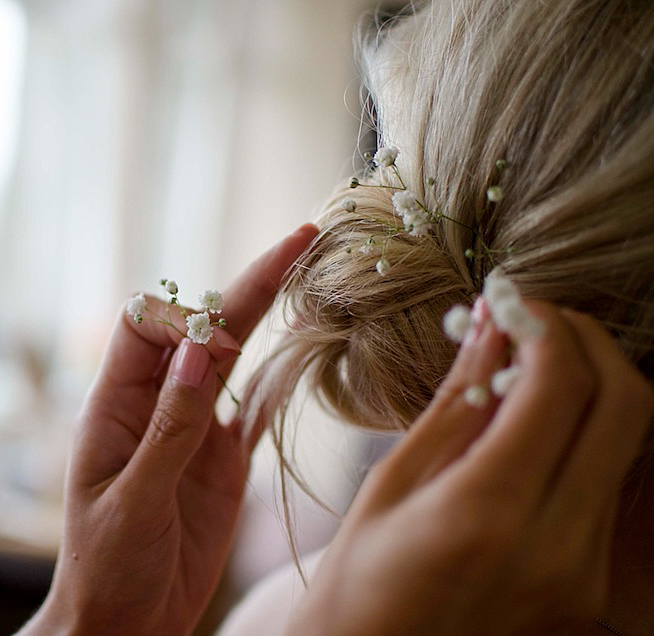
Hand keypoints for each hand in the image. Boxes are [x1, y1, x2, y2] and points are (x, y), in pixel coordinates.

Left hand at [21, 224, 319, 635]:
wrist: (123, 624)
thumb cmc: (105, 567)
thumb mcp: (134, 500)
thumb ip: (168, 426)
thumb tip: (196, 349)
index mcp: (115, 406)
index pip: (145, 324)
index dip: (183, 316)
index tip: (215, 342)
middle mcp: (157, 405)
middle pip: (201, 328)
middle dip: (245, 286)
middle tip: (299, 237)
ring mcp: (194, 430)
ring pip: (232, 358)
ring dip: (267, 316)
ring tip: (309, 267)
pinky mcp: (223, 460)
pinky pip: (256, 406)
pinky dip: (282, 375)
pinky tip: (310, 341)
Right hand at [286, 301, 653, 634]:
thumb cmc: (357, 584)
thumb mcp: (392, 483)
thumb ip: (455, 403)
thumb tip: (489, 327)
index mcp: (488, 512)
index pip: (558, 384)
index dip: (542, 324)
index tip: (510, 300)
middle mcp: (557, 544)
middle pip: (624, 405)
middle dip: (587, 341)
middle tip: (533, 320)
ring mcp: (583, 571)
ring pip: (627, 442)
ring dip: (591, 384)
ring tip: (526, 364)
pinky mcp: (588, 584)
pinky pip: (607, 483)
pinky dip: (584, 433)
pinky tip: (534, 420)